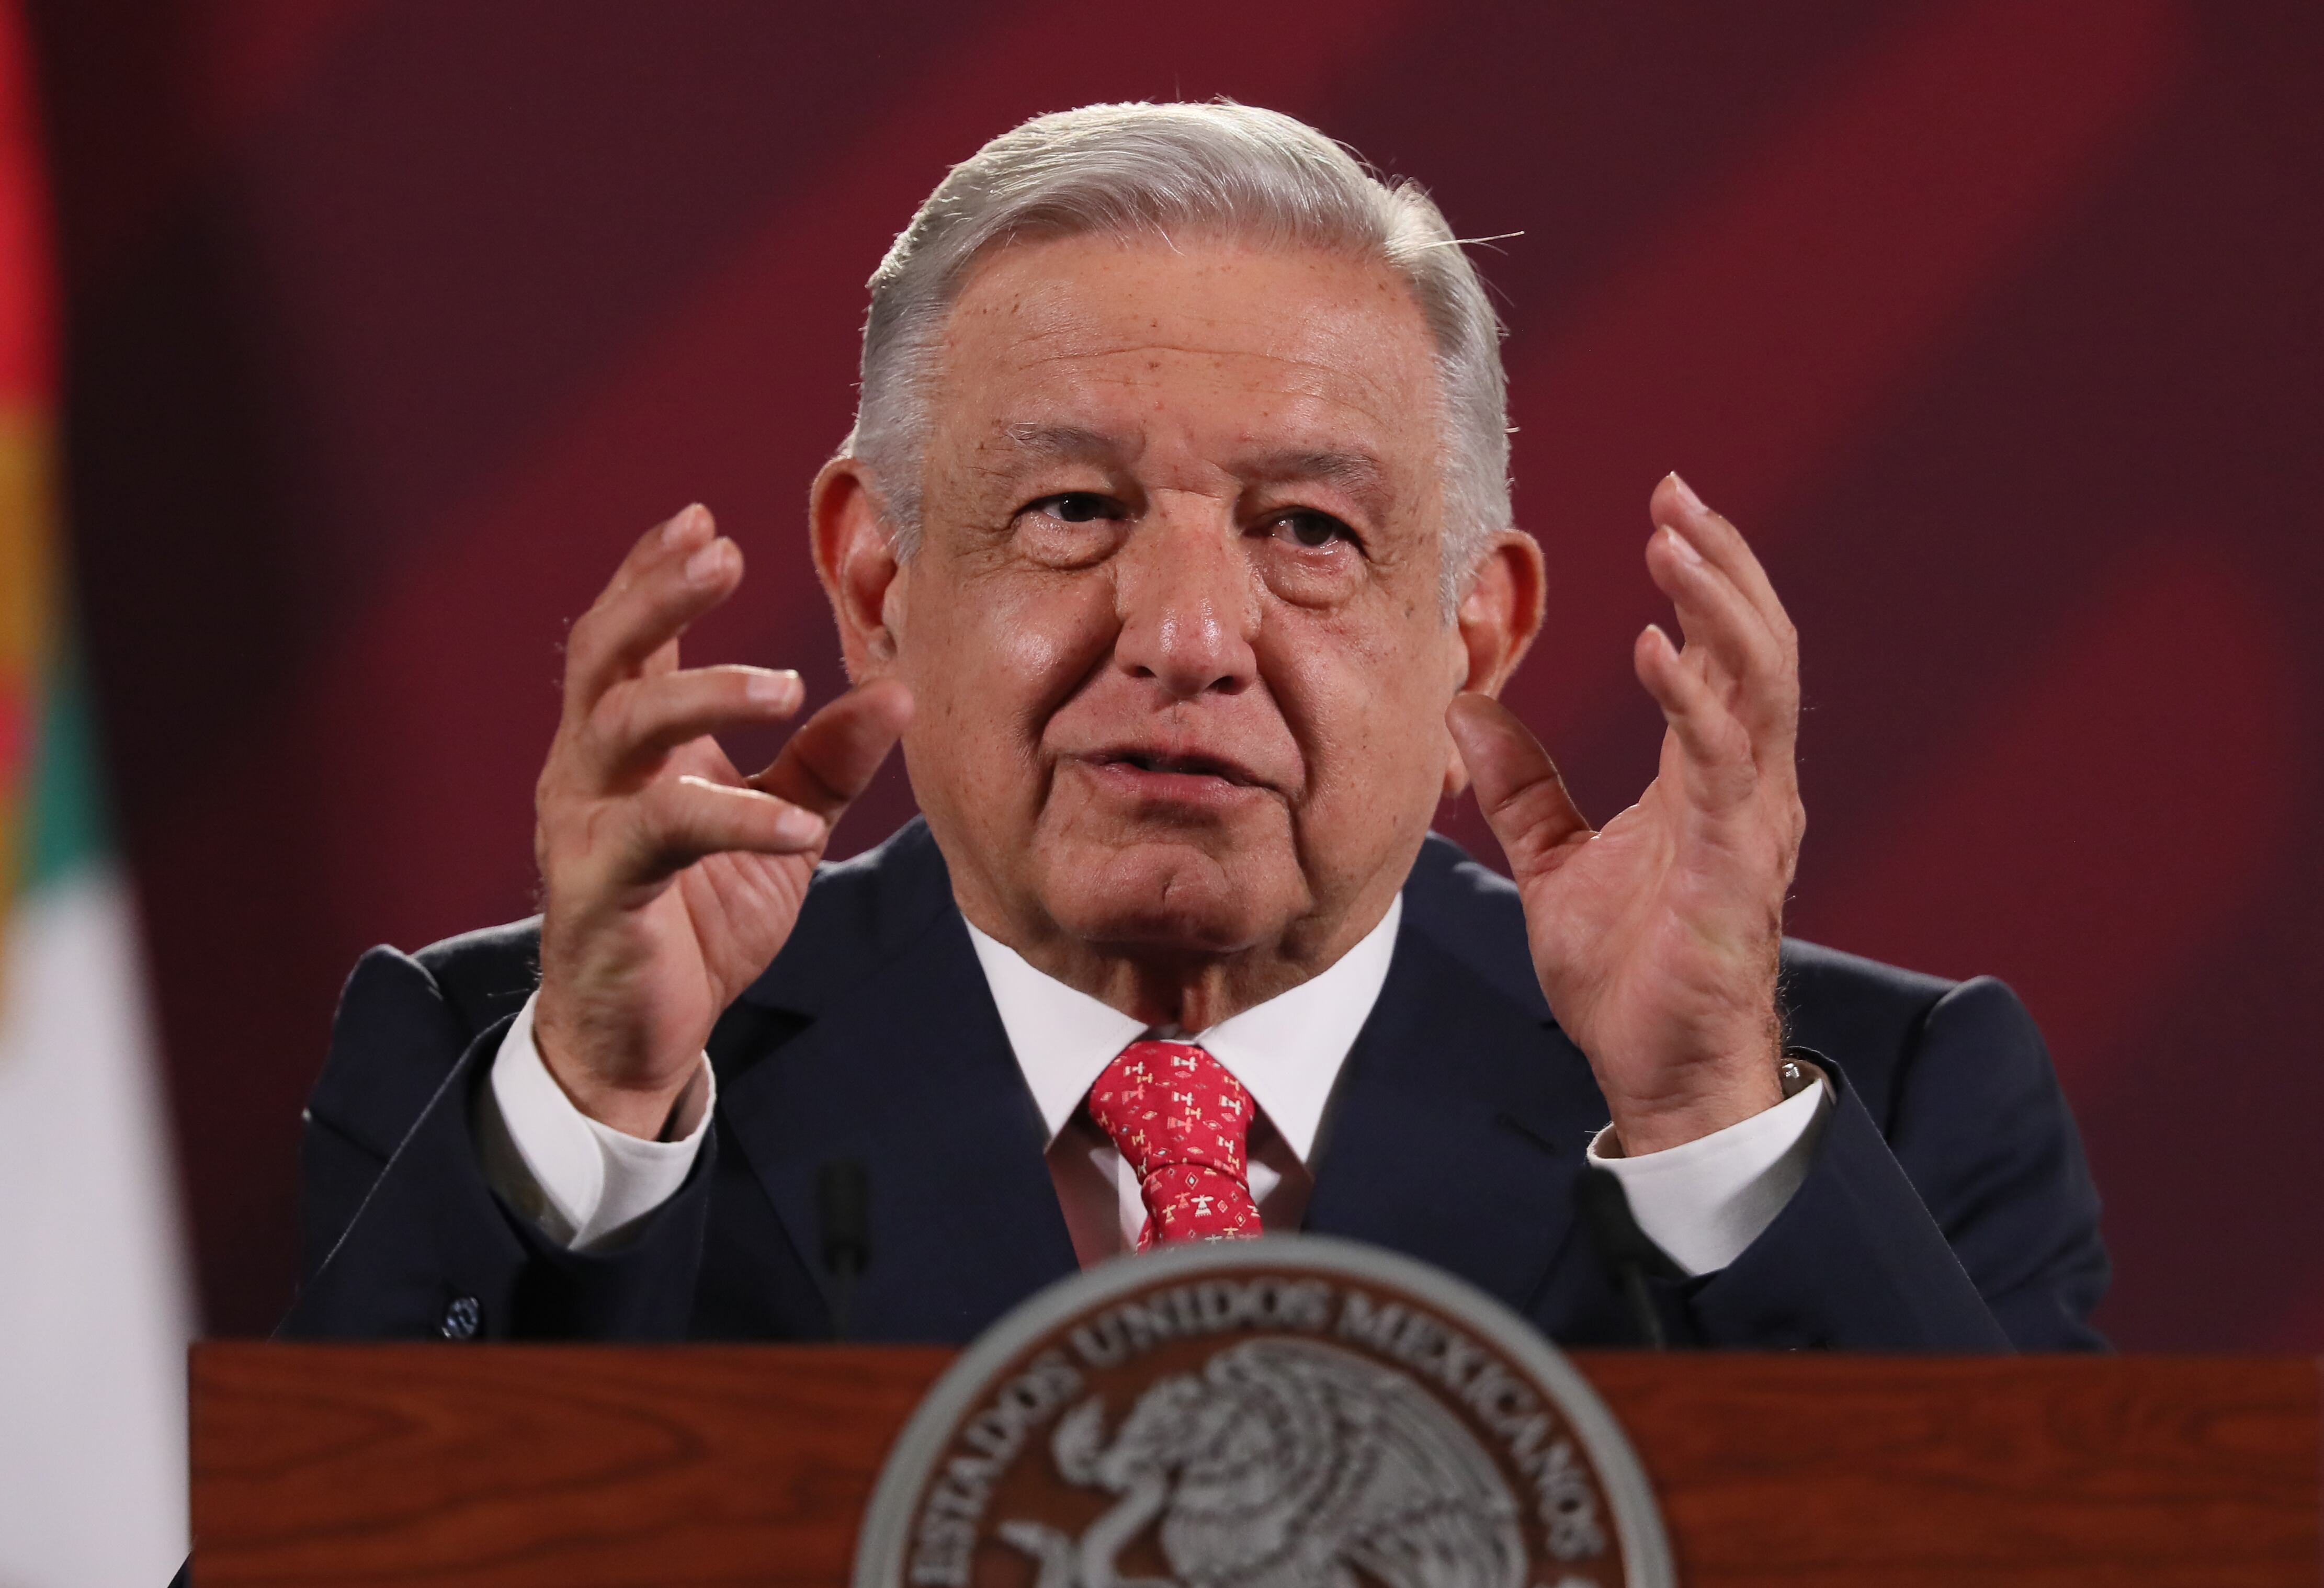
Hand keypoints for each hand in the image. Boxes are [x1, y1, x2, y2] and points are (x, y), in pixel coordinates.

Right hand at [532, 505, 911, 1136]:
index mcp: (625, 745)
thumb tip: (897, 691)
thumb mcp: (775, 827)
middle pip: (606, 654)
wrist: (642, 1035)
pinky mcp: (599, 887)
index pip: (627, 636)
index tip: (702, 519)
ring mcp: (583, 824)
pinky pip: (660, 831)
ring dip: (704, 692)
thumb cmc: (699, 920)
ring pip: (622, 725)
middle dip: (659, 595)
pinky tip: (800, 826)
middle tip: (722, 553)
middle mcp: (588, 769)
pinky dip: (735, 818)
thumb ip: (826, 763)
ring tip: (786, 686)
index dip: (654, 572)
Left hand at [1448, 474, 1802, 1154]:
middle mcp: (1746, 784)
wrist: (1657, 1072)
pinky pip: (1722, 764)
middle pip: (1756, 645)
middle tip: (1678, 493)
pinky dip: (1693, 699)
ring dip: (1717, 607)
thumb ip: (1525, 784)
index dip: (1705, 576)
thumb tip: (1467, 710)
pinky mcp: (1735, 866)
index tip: (1668, 505)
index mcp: (1709, 777)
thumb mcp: (1557, 860)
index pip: (1722, 651)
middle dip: (1722, 564)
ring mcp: (1750, 821)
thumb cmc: (1628, 977)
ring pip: (1759, 685)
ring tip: (1675, 540)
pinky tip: (1657, 648)